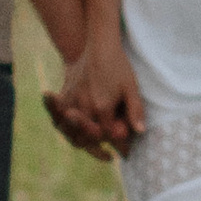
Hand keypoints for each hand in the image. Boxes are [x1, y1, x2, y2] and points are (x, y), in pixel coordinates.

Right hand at [47, 39, 143, 155]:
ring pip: (72, 130)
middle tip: (107, 154)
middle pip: (89, 137)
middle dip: (98, 147)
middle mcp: (84, 107)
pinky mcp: (64, 95)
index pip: (109, 135)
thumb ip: (135, 110)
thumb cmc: (118, 66)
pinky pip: (61, 118)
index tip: (126, 153)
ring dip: (82, 139)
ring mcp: (72, 101)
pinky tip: (76, 130)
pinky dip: (67, 126)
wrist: (98, 46)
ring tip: (92, 145)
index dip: (119, 145)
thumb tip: (140, 131)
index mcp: (102, 107)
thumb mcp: (131, 87)